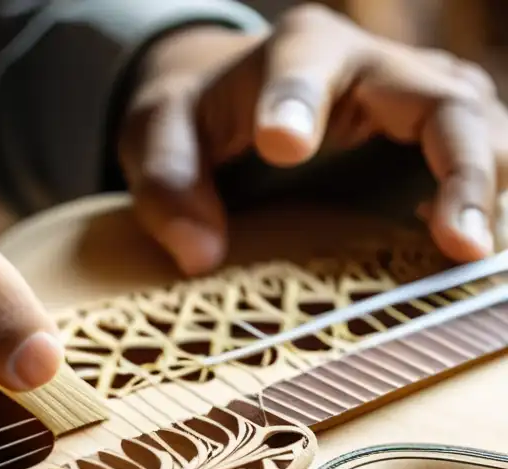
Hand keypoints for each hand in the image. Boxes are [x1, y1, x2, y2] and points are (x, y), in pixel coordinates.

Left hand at [118, 3, 507, 274]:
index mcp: (299, 49)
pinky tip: (461, 247)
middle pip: (442, 98)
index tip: (282, 146)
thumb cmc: (198, 114)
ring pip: (480, 127)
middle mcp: (373, 64)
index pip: (306, 67)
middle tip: (454, 239)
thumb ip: (168, 182)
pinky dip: (482, 200)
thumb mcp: (158, 134)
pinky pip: (480, 158)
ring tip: (469, 253)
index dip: (298, 103)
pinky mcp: (433, 139)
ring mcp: (415, 98)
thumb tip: (198, 255)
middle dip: (459, 165)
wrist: (237, 98)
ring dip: (487, 188)